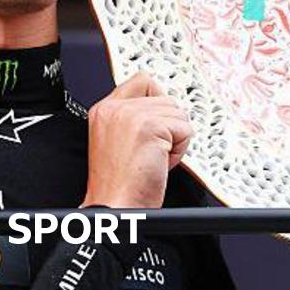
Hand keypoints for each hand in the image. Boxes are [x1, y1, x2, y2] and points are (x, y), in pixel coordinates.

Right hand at [80, 72, 190, 208]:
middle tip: (152, 151)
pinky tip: (160, 163)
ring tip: (154, 158)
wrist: (116, 207)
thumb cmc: (120, 184)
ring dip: (174, 139)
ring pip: (178, 113)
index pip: (143, 81)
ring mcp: (131, 115)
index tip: (160, 123)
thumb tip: (163, 105)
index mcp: (104, 110)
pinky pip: (185, 129)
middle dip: (168, 126)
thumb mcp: (117, 140)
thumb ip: (134, 117)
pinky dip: (180, 149)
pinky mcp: (150, 126)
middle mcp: (115, 108)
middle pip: (166, 99)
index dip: (158, 101)